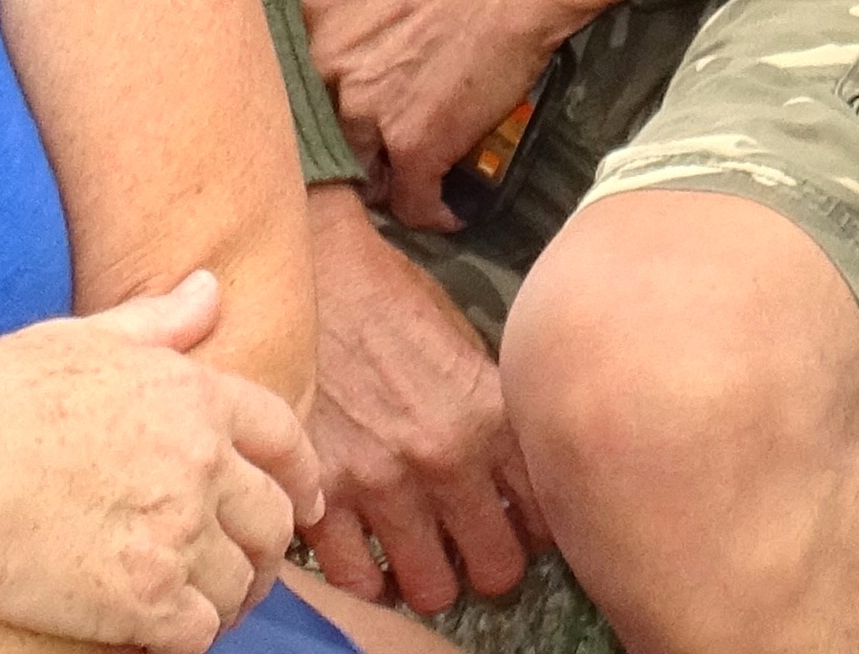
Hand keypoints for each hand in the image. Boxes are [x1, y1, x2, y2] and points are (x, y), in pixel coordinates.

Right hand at [0, 268, 320, 652]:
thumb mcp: (83, 338)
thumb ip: (159, 320)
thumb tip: (212, 285)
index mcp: (195, 398)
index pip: (283, 437)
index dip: (304, 473)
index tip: (308, 501)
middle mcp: (202, 466)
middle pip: (272, 519)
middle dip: (274, 547)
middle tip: (257, 567)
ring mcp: (177, 536)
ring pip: (240, 581)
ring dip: (234, 597)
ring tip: (215, 605)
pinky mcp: (144, 602)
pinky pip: (199, 632)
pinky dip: (192, 635)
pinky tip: (169, 631)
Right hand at [296, 183, 537, 617]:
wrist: (313, 271)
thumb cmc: (393, 302)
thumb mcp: (470, 346)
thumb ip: (497, 416)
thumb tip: (519, 479)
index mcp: (491, 416)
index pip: (545, 515)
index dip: (537, 528)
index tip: (522, 525)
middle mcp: (443, 457)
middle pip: (496, 569)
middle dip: (489, 564)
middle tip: (474, 549)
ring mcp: (379, 480)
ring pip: (430, 589)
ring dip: (430, 578)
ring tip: (423, 557)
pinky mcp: (321, 492)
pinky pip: (356, 581)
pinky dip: (366, 579)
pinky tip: (370, 556)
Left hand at [303, 0, 613, 224]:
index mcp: (319, 3)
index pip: (301, 64)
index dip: (329, 82)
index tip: (350, 90)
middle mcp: (330, 60)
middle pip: (323, 119)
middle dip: (348, 133)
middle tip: (377, 141)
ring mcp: (369, 107)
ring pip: (360, 165)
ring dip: (384, 176)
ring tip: (406, 184)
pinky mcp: (417, 143)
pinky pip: (413, 198)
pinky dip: (431, 210)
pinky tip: (446, 214)